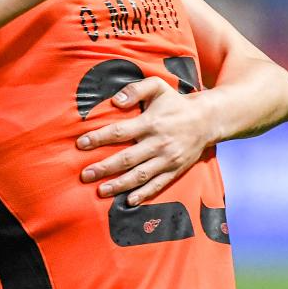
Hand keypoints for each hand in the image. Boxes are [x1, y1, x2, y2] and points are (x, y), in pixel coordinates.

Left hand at [76, 77, 212, 204]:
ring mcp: (168, 159)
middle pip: (126, 158)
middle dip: (104, 168)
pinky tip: (129, 201)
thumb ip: (135, 90)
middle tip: (84, 175)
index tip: (81, 144)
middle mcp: (158, 143)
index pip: (120, 132)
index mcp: (151, 123)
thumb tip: (116, 101)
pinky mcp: (175, 170)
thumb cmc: (175, 103)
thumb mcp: (157, 87)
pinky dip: (144, 194)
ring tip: (100, 191)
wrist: (206, 120)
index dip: (99, 138)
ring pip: (140, 175)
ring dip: (119, 185)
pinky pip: (158, 185)